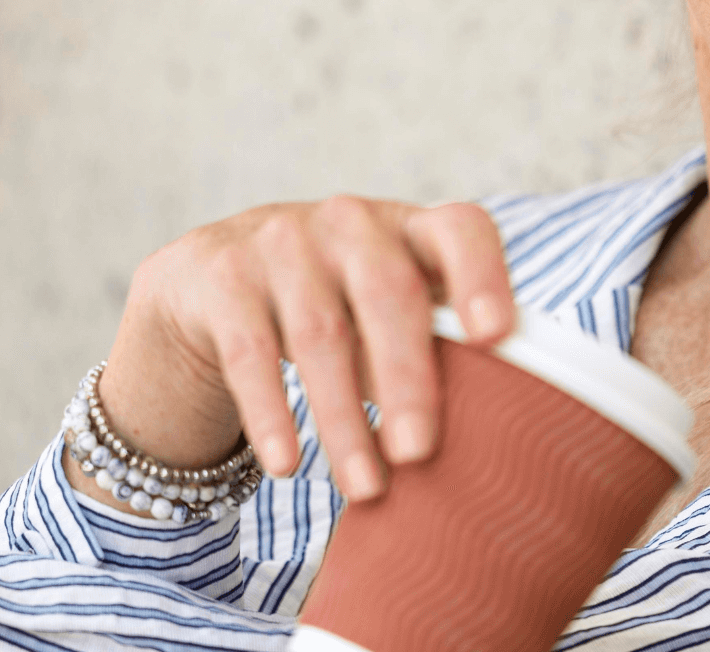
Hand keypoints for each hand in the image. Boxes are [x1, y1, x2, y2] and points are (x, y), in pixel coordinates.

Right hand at [76, 199, 512, 502]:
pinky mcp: (223, 277)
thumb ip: (434, 348)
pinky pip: (252, 352)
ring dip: (344, 419)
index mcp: (409, 228)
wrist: (212, 280)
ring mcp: (281, 240)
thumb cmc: (335, 305)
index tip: (496, 335)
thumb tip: (487, 433)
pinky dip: (272, 413)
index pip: (461, 229)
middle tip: (419, 453)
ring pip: (320, 334)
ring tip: (366, 487)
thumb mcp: (385, 313)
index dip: (482, 276)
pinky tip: (287, 464)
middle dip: (408, 377)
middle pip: (390, 292)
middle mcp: (350, 221)